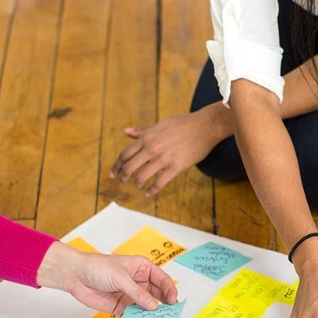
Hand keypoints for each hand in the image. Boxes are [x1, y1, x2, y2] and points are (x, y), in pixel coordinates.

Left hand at [37, 242, 178, 314]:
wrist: (76, 275)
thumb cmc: (98, 267)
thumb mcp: (121, 277)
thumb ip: (138, 293)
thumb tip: (153, 305)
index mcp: (142, 268)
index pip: (162, 280)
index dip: (169, 290)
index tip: (172, 301)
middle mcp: (138, 282)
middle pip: (157, 294)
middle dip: (163, 303)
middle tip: (168, 313)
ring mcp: (130, 295)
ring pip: (146, 306)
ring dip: (150, 313)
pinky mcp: (121, 306)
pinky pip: (133, 314)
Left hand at [109, 108, 226, 195]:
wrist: (205, 126)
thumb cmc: (183, 124)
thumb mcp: (160, 125)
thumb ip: (142, 131)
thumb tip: (126, 131)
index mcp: (147, 137)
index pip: (125, 154)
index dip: (116, 166)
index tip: (113, 174)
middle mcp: (152, 148)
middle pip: (129, 167)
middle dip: (123, 177)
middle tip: (123, 182)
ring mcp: (163, 158)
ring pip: (142, 177)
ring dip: (137, 184)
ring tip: (139, 186)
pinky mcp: (176, 166)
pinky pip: (159, 183)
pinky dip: (152, 191)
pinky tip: (149, 193)